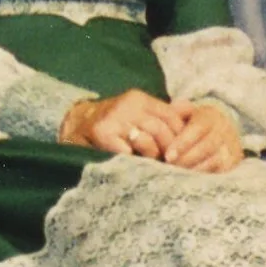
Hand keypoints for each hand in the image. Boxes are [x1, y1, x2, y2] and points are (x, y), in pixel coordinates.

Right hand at [62, 90, 190, 162]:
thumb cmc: (113, 122)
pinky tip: (133, 167)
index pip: (172, 116)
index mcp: (139, 99)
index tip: (181, 151)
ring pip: (147, 142)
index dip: (180, 136)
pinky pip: (126, 152)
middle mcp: (128, 105)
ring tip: (152, 165)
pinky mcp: (102, 133)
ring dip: (153, 157)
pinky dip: (133, 161)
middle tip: (169, 163)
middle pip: (162, 130)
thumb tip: (191, 111)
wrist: (74, 124)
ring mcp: (114, 119)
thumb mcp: (136, 112)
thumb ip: (161, 113)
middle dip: (168, 149)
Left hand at [162, 102, 244, 173]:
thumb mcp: (184, 114)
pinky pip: (223, 171)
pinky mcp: (236, 160)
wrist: (220, 128)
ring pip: (217, 160)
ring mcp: (233, 144)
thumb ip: (174, 113)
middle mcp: (225, 128)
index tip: (168, 156)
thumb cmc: (193, 124)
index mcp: (210, 115)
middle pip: (207, 146)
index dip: (182, 143)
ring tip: (180, 175)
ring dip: (196, 169)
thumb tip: (169, 112)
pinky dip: (207, 176)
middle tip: (171, 167)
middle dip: (187, 159)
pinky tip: (193, 179)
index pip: (197, 129)